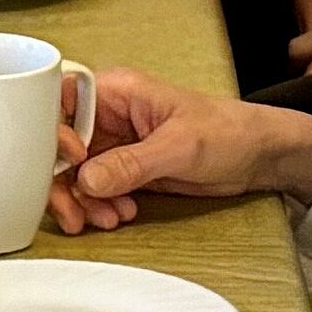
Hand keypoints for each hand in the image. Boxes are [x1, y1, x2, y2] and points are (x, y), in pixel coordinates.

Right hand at [47, 67, 311, 234]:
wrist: (258, 157)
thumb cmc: (229, 131)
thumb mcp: (180, 146)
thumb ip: (132, 163)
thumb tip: (87, 180)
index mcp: (115, 92)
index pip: (60, 102)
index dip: (53, 133)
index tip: (69, 162)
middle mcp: (107, 117)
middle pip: (60, 147)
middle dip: (64, 182)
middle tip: (74, 212)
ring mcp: (114, 146)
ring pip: (75, 175)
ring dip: (83, 202)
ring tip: (108, 219)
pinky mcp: (124, 171)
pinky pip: (95, 191)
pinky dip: (99, 208)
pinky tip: (120, 215)